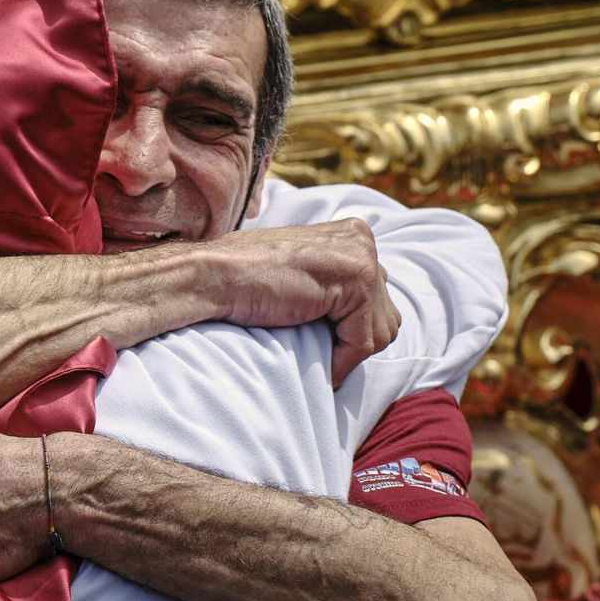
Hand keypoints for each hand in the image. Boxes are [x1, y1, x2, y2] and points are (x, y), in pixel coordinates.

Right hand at [206, 219, 400, 384]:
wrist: (213, 276)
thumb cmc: (244, 281)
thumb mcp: (300, 274)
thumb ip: (331, 284)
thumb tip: (355, 321)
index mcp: (350, 235)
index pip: (376, 299)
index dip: (352, 332)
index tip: (324, 348)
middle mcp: (362, 238)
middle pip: (386, 314)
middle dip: (357, 342)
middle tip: (322, 353)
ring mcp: (361, 255)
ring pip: (382, 331)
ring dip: (350, 354)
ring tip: (318, 357)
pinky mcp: (355, 277)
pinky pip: (365, 340)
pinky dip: (343, 362)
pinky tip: (320, 365)